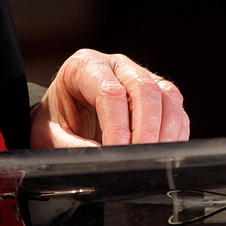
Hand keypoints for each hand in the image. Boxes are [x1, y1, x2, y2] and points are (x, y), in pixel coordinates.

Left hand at [31, 50, 189, 147]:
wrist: (64, 113)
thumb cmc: (57, 118)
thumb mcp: (49, 133)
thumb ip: (70, 147)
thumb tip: (101, 159)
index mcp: (85, 66)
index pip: (109, 92)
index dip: (117, 125)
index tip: (118, 152)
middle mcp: (116, 65)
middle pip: (144, 88)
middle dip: (146, 128)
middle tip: (140, 157)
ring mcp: (140, 76)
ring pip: (167, 95)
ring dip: (166, 130)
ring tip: (154, 157)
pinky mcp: (158, 93)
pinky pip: (177, 110)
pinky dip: (176, 133)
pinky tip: (165, 152)